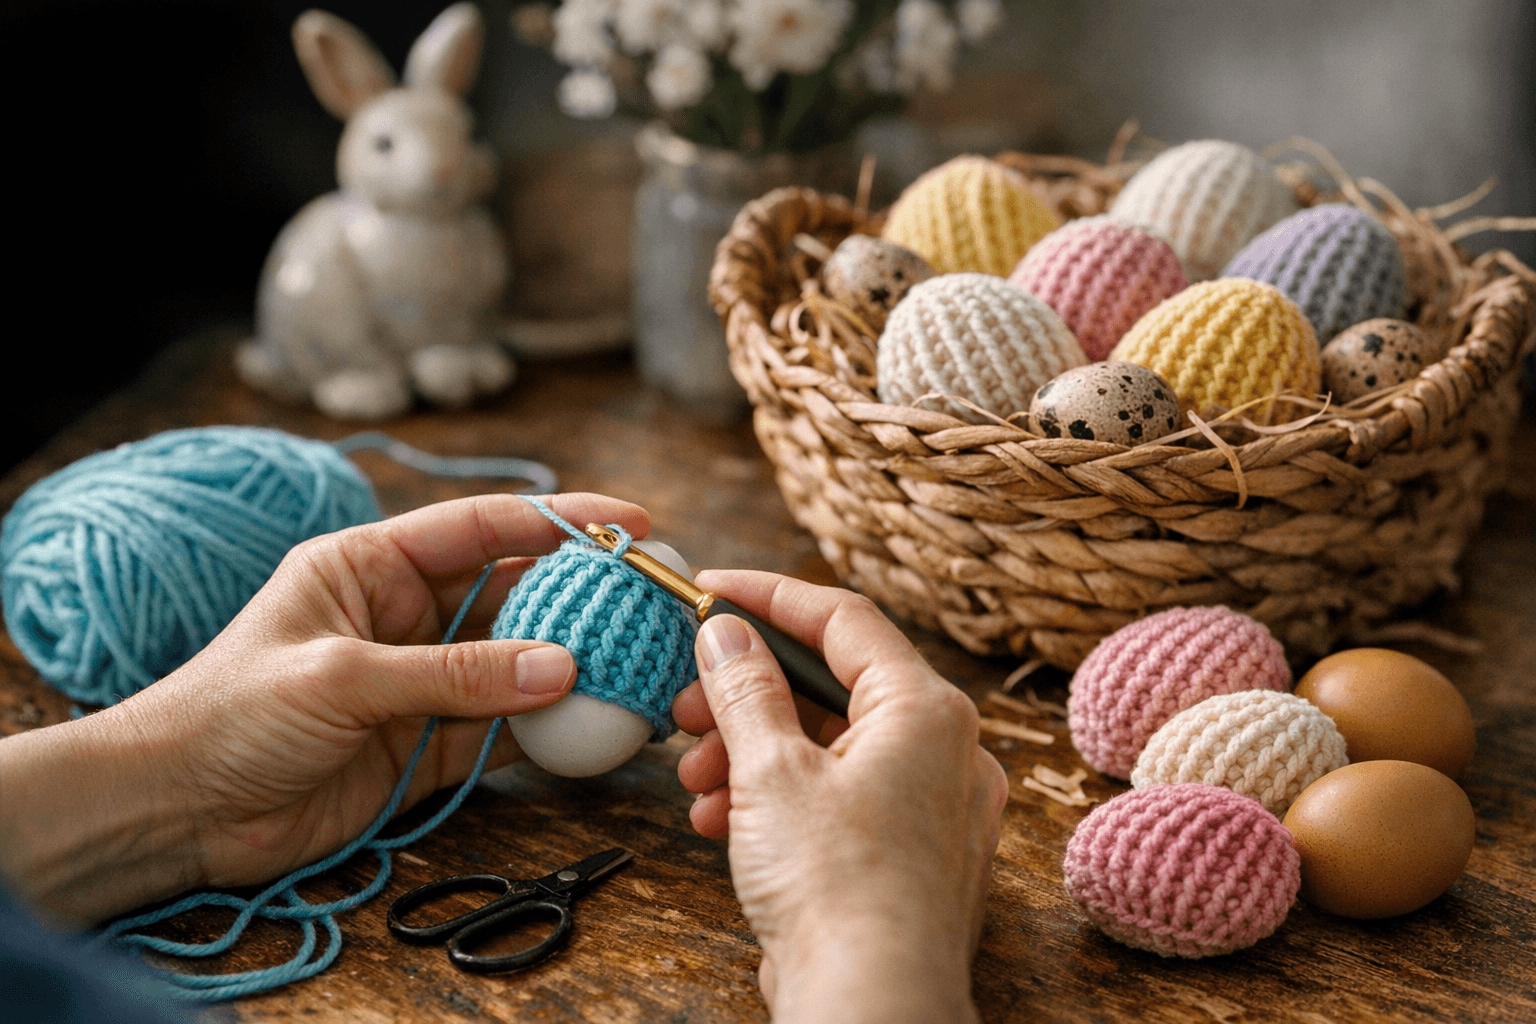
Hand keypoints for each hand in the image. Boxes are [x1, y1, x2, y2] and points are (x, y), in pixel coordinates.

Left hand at [0, 493, 648, 924]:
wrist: (175, 812)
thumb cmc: (229, 714)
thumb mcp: (342, 677)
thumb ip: (454, 673)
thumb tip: (561, 667)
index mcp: (373, 565)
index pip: (483, 528)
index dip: (560, 520)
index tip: (632, 524)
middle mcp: (408, 615)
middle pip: (514, 593)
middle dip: (584, 594)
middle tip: (653, 599)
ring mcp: (424, 682)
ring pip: (519, 663)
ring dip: (577, 664)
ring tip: (645, 659)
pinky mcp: (431, 746)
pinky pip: (506, 730)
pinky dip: (551, 729)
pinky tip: (598, 724)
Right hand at [671, 572, 1006, 1023]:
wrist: (871, 1004)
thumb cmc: (837, 888)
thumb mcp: (771, 771)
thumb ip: (745, 689)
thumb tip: (726, 633)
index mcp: (926, 710)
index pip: (843, 618)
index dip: (767, 596)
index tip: (707, 590)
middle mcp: (945, 750)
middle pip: (832, 687)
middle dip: (747, 694)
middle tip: (685, 702)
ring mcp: (933, 807)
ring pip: (830, 747)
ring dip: (752, 752)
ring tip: (694, 777)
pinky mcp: (910, 855)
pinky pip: (840, 799)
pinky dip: (780, 798)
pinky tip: (721, 819)